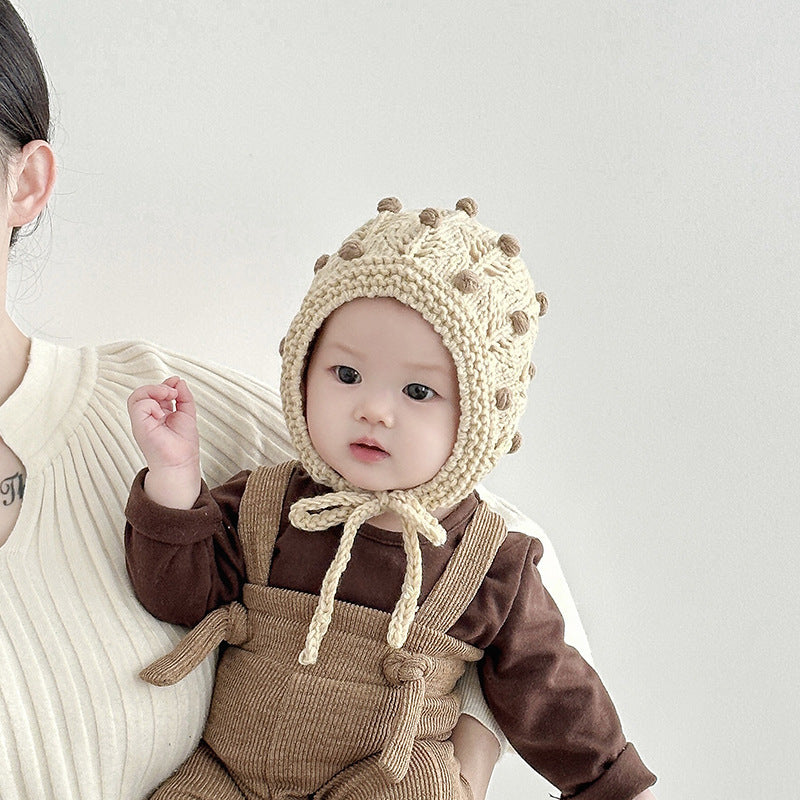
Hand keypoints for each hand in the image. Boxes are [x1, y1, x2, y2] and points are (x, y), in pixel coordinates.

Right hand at [127, 377, 200, 507]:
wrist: (181, 462)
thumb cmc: (183, 444)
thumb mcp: (187, 413)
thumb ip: (183, 397)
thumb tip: (178, 381)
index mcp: (158, 413)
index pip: (153, 392)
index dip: (164, 384)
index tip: (176, 383)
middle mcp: (147, 417)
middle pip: (143, 392)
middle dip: (159, 386)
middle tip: (172, 392)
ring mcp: (141, 422)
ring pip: (136, 396)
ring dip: (153, 390)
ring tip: (168, 396)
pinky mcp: (138, 426)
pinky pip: (138, 405)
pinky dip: (151, 404)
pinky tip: (161, 413)